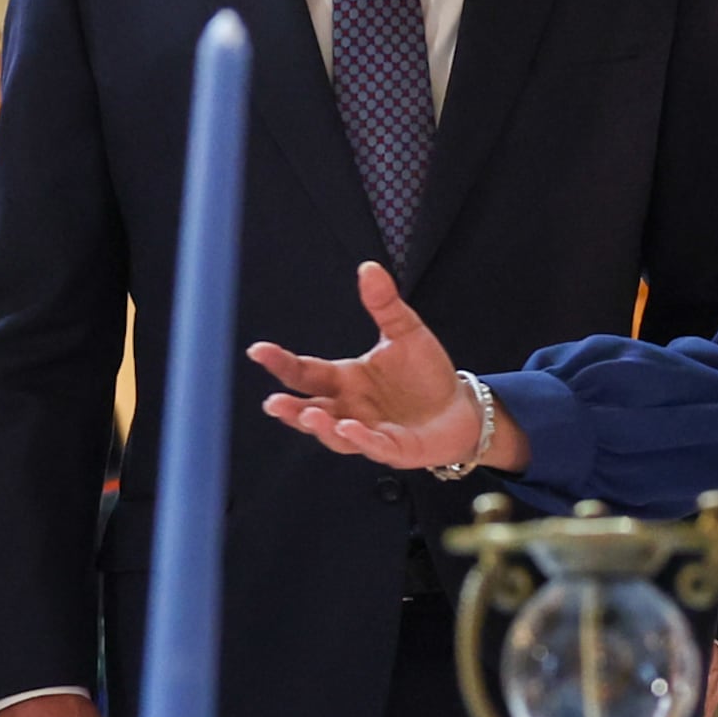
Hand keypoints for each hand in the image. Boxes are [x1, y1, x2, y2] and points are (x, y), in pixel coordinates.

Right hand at [249, 264, 523, 471]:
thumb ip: (384, 304)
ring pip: (335, 435)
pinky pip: (373, 446)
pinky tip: (350, 428)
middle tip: (273, 402)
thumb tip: (368, 267)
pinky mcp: (393, 449)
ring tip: (308, 414)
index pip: (306, 372)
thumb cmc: (425, 373)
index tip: (258, 351)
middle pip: (311, 409)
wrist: (459, 406)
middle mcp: (349, 408)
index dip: (281, 363)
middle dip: (291, 409)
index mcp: (345, 380)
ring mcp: (368, 431)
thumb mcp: (405, 332)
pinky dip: (361, 439)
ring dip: (321, 427)